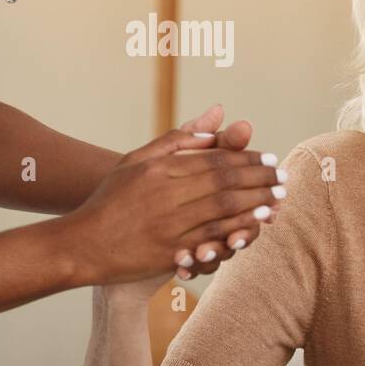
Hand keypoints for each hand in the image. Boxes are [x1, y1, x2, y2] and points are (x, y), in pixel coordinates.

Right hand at [64, 118, 282, 289]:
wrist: (81, 245)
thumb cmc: (110, 199)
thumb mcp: (138, 161)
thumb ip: (177, 139)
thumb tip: (217, 114)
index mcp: (160, 168)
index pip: (214, 158)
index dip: (246, 157)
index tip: (268, 157)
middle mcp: (166, 193)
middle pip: (225, 181)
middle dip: (260, 178)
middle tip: (283, 178)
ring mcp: (168, 224)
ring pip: (223, 208)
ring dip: (256, 203)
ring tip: (278, 199)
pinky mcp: (170, 251)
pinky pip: (212, 239)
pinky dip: (237, 230)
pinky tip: (255, 226)